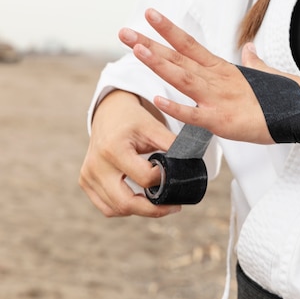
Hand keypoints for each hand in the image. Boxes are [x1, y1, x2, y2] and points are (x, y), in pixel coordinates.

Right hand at [79, 90, 180, 216]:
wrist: (109, 113)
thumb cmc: (134, 120)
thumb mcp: (154, 127)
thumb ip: (172, 145)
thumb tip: (190, 165)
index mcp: (114, 149)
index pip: (144, 178)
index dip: (164, 180)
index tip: (176, 175)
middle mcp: (96, 165)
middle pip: (126, 203)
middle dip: (154, 210)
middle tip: (175, 207)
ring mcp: (87, 175)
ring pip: (115, 209)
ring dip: (140, 210)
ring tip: (160, 202)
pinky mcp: (85, 181)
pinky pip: (106, 207)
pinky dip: (125, 209)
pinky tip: (141, 201)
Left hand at [118, 8, 299, 143]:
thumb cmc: (286, 95)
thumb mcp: (264, 74)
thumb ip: (251, 61)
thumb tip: (248, 49)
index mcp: (224, 69)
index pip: (191, 45)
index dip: (169, 30)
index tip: (149, 16)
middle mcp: (218, 79)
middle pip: (179, 58)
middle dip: (150, 44)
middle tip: (125, 32)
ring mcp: (219, 98)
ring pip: (184, 78)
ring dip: (159, 64)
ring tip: (136, 49)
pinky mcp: (223, 121)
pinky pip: (195, 114)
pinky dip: (177, 107)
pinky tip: (157, 99)